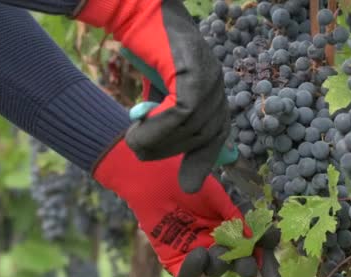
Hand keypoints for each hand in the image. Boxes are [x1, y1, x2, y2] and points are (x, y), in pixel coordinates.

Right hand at [77, 0, 229, 192]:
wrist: (138, 12)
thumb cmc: (147, 52)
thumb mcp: (160, 94)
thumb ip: (167, 121)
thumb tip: (161, 159)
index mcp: (213, 91)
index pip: (217, 133)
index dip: (203, 161)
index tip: (189, 185)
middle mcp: (217, 83)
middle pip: (204, 134)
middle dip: (169, 150)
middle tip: (138, 149)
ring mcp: (209, 76)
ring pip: (191, 126)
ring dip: (157, 141)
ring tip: (133, 140)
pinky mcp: (194, 70)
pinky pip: (181, 112)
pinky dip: (157, 127)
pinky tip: (136, 128)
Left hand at [93, 137, 257, 276]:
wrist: (154, 178)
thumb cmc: (186, 182)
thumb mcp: (216, 197)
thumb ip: (233, 217)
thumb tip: (254, 237)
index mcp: (226, 228)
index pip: (249, 247)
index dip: (262, 254)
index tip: (271, 258)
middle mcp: (212, 242)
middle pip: (233, 263)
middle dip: (243, 266)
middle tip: (246, 264)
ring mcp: (192, 251)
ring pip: (212, 270)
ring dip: (219, 264)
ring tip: (216, 250)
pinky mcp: (172, 257)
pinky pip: (185, 275)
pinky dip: (194, 269)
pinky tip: (199, 254)